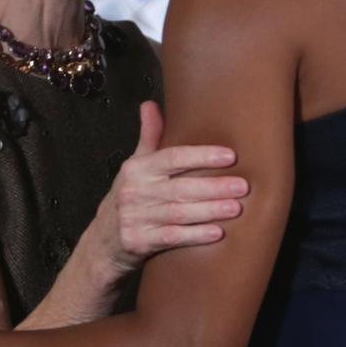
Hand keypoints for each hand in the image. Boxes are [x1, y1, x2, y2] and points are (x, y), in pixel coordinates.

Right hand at [92, 101, 247, 274]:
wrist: (102, 242)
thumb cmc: (128, 198)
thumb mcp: (134, 167)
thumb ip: (148, 137)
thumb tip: (150, 104)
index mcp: (137, 169)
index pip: (172, 158)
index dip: (201, 156)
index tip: (230, 156)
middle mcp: (134, 191)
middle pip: (180, 187)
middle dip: (213, 187)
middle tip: (243, 186)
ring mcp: (134, 218)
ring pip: (178, 213)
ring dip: (209, 211)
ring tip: (236, 208)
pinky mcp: (137, 241)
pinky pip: (171, 237)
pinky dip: (195, 235)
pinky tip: (217, 233)